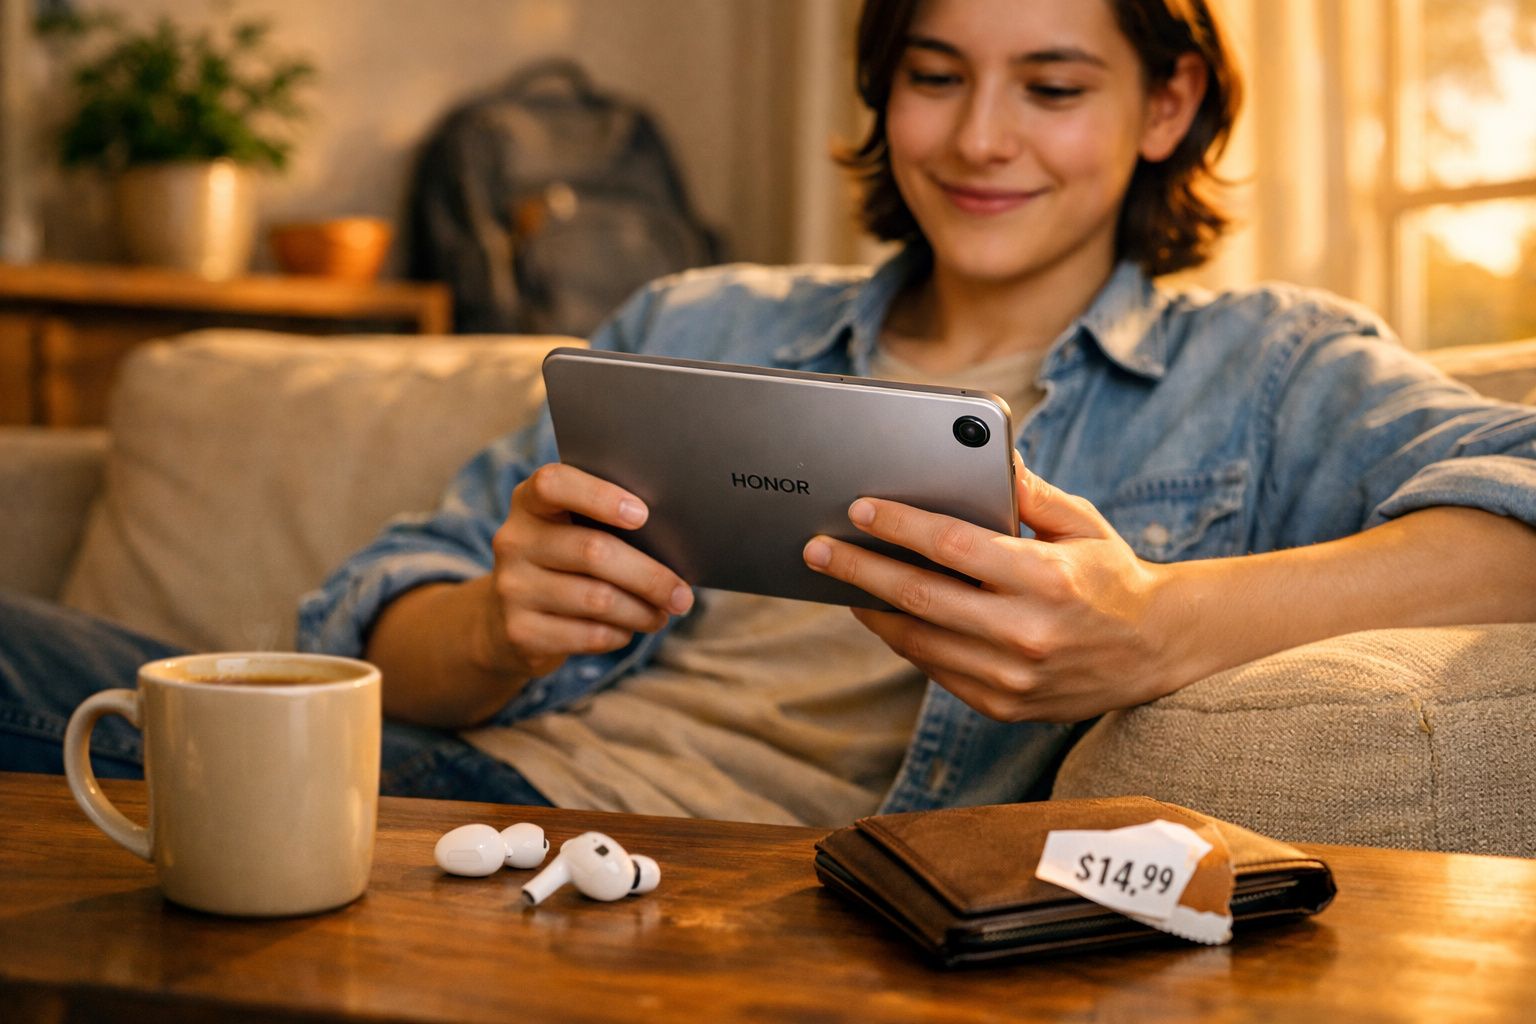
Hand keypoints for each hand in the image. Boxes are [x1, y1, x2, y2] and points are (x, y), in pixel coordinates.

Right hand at [482, 463, 693, 680]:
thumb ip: (606, 524)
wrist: (505, 622)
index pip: (554, 484)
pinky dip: (619, 634)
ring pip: (598, 599)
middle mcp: (514, 540)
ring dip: (642, 611)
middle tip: (683, 595)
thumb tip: (674, 544)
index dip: (600, 496)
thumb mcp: (569, 532)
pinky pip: (588, 634)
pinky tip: (627, 630)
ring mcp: (512, 588)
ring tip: (663, 614)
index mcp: (529, 502)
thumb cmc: (562, 565)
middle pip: (593, 551)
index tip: (643, 515)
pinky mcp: (520, 632)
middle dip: (649, 576)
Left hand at [802, 453, 1178, 722]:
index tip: (859, 509)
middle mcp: (1027, 633)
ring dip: (871, 610)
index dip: (899, 526)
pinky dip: (906, 641)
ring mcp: (1013, 678)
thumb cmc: (1112, 575)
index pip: (952, 547)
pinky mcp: (1003, 706)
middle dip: (859, 570)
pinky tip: (885, 616)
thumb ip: (1029, 492)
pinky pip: (936, 671)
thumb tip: (985, 454)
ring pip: (918, 641)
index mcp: (1046, 579)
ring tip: (840, 582)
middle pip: (919, 597)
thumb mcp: (1082, 523)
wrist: (1157, 650)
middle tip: (817, 549)